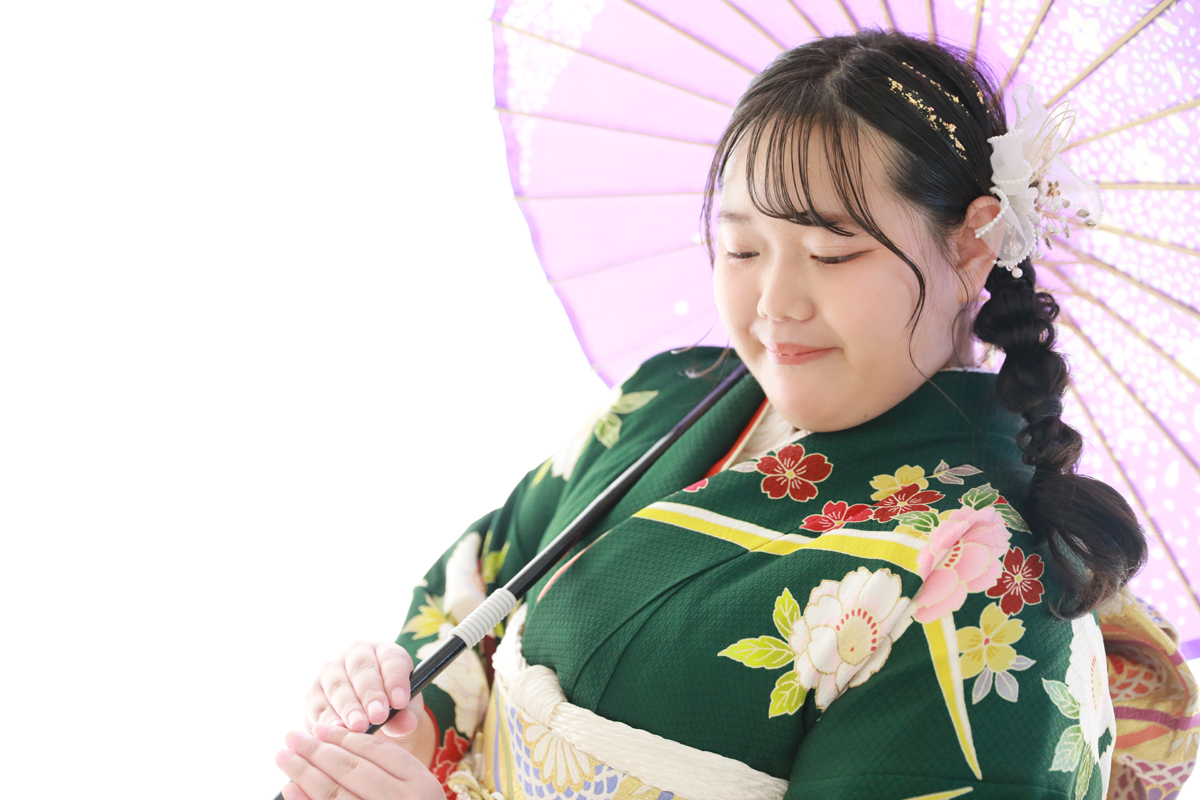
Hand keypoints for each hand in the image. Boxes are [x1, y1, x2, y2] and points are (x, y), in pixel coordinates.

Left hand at [276, 722, 444, 799]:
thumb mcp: (417, 789)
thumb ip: (390, 768)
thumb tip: (338, 741)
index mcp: (419, 783)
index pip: (376, 750)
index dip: (344, 736)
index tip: (319, 727)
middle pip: (351, 769)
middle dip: (316, 749)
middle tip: (292, 736)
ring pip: (333, 792)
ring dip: (303, 772)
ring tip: (284, 757)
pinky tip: (291, 787)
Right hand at [305, 641, 432, 761]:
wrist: (372, 728)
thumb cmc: (395, 714)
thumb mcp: (406, 714)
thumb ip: (407, 716)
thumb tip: (407, 722)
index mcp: (385, 653)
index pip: (392, 658)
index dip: (395, 679)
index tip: (400, 701)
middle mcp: (356, 656)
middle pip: (361, 669)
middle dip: (370, 694)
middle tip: (378, 716)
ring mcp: (332, 673)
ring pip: (337, 685)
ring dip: (348, 707)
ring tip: (358, 726)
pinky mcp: (314, 695)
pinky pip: (318, 705)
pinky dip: (327, 719)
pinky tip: (337, 731)